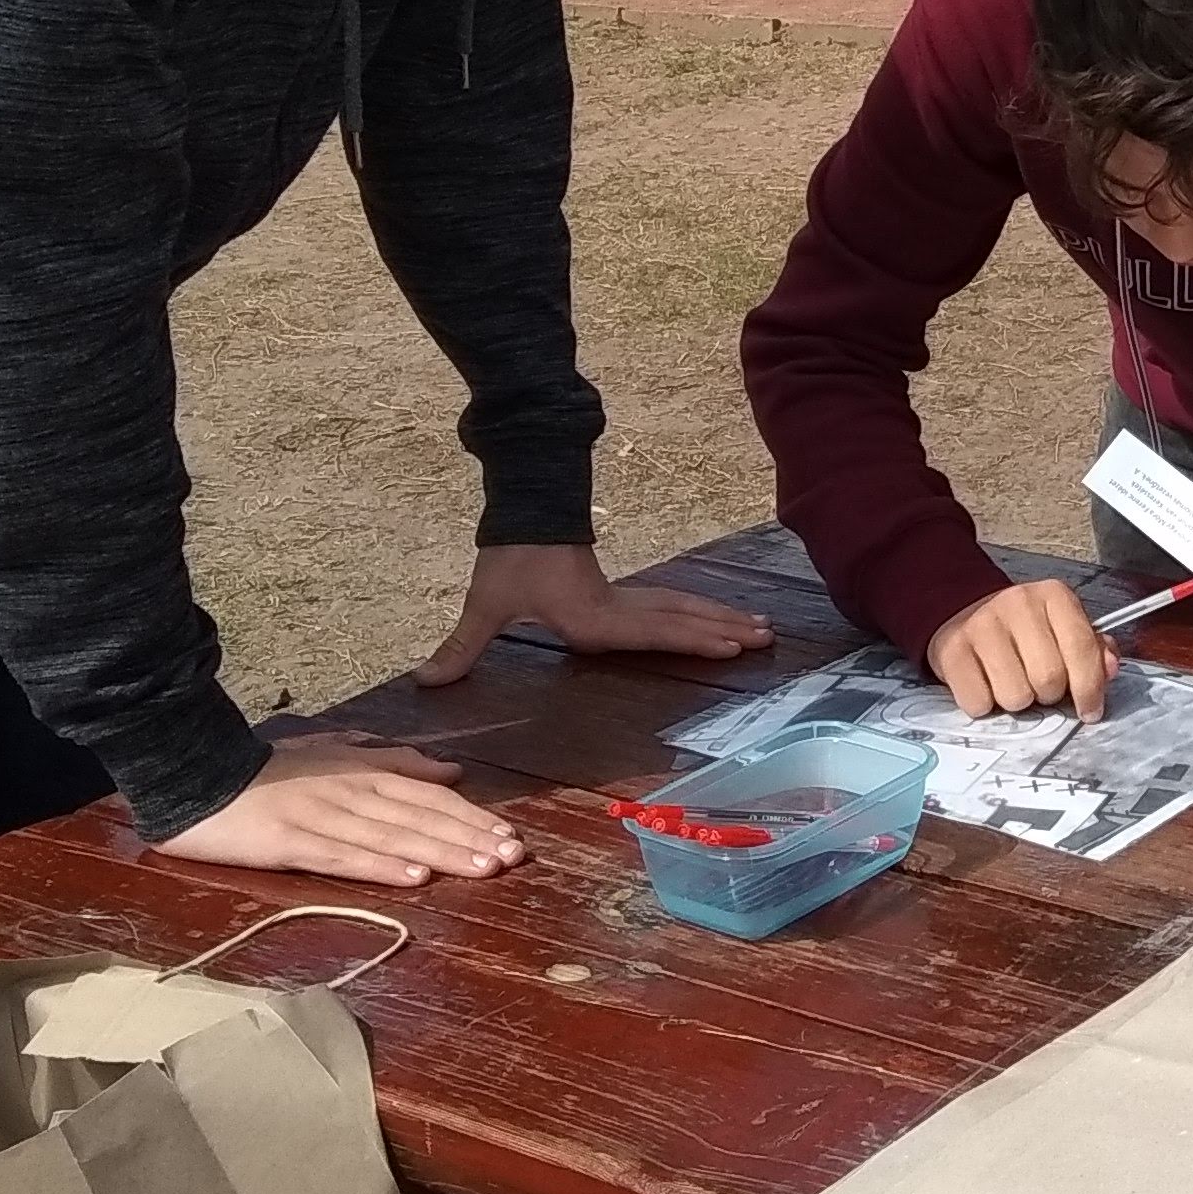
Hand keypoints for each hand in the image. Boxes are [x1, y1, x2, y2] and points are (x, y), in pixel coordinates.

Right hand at [158, 734, 523, 888]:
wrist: (194, 772)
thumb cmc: (269, 770)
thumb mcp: (336, 753)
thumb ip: (395, 761)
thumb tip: (451, 771)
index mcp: (363, 771)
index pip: (431, 796)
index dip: (472, 817)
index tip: (511, 838)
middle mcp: (350, 791)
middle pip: (421, 816)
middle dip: (471, 838)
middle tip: (514, 858)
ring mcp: (319, 816)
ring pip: (392, 836)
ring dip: (442, 853)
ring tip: (483, 869)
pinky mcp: (287, 842)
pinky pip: (341, 855)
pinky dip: (380, 865)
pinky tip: (413, 877)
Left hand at [418, 545, 772, 686]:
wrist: (525, 510)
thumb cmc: (509, 558)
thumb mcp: (486, 603)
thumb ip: (462, 646)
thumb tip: (425, 682)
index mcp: (593, 616)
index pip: (651, 631)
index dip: (692, 639)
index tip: (731, 645)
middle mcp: (617, 608)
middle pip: (680, 618)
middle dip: (723, 629)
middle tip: (767, 637)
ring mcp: (622, 597)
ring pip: (682, 608)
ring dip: (719, 618)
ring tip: (760, 627)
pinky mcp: (620, 592)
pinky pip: (670, 604)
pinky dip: (698, 612)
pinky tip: (718, 619)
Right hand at [925, 577, 1113, 719]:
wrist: (965, 610)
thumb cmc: (1024, 629)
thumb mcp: (1063, 628)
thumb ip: (1093, 649)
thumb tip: (1110, 669)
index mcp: (1054, 596)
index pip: (1083, 649)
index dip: (1090, 689)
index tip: (1090, 711)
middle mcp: (1018, 603)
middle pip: (1049, 678)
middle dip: (1049, 695)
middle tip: (1040, 688)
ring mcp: (982, 625)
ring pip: (1015, 696)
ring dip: (1018, 702)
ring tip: (1012, 683)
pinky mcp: (952, 650)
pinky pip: (979, 703)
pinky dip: (985, 705)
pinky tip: (986, 685)